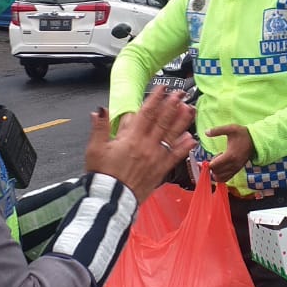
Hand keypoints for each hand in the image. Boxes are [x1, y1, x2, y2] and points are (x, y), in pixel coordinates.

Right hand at [85, 87, 195, 201]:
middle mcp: (147, 145)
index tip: (163, 88)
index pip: (146, 113)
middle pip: (163, 121)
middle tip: (181, 93)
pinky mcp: (160, 171)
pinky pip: (175, 157)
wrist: (111, 199)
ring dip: (182, 121)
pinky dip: (184, 147)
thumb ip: (99, 128)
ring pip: (172, 136)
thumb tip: (100, 109)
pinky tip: (192, 138)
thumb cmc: (102, 174)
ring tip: (190, 109)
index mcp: (131, 138)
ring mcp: (156, 158)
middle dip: (173, 105)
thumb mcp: (95, 149)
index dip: (156, 99)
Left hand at [205, 124, 252, 182]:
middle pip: (216, 173)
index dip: (207, 164)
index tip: (204, 160)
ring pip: (220, 178)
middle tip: (213, 159)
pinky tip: (221, 166)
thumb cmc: (242, 134)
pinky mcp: (237, 170)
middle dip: (211, 167)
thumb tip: (206, 132)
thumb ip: (217, 130)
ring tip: (218, 162)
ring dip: (215, 172)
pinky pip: (226, 178)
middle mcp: (233, 165)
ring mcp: (236, 169)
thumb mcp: (230, 128)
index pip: (214, 166)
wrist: (256, 140)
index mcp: (230, 156)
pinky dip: (220, 175)